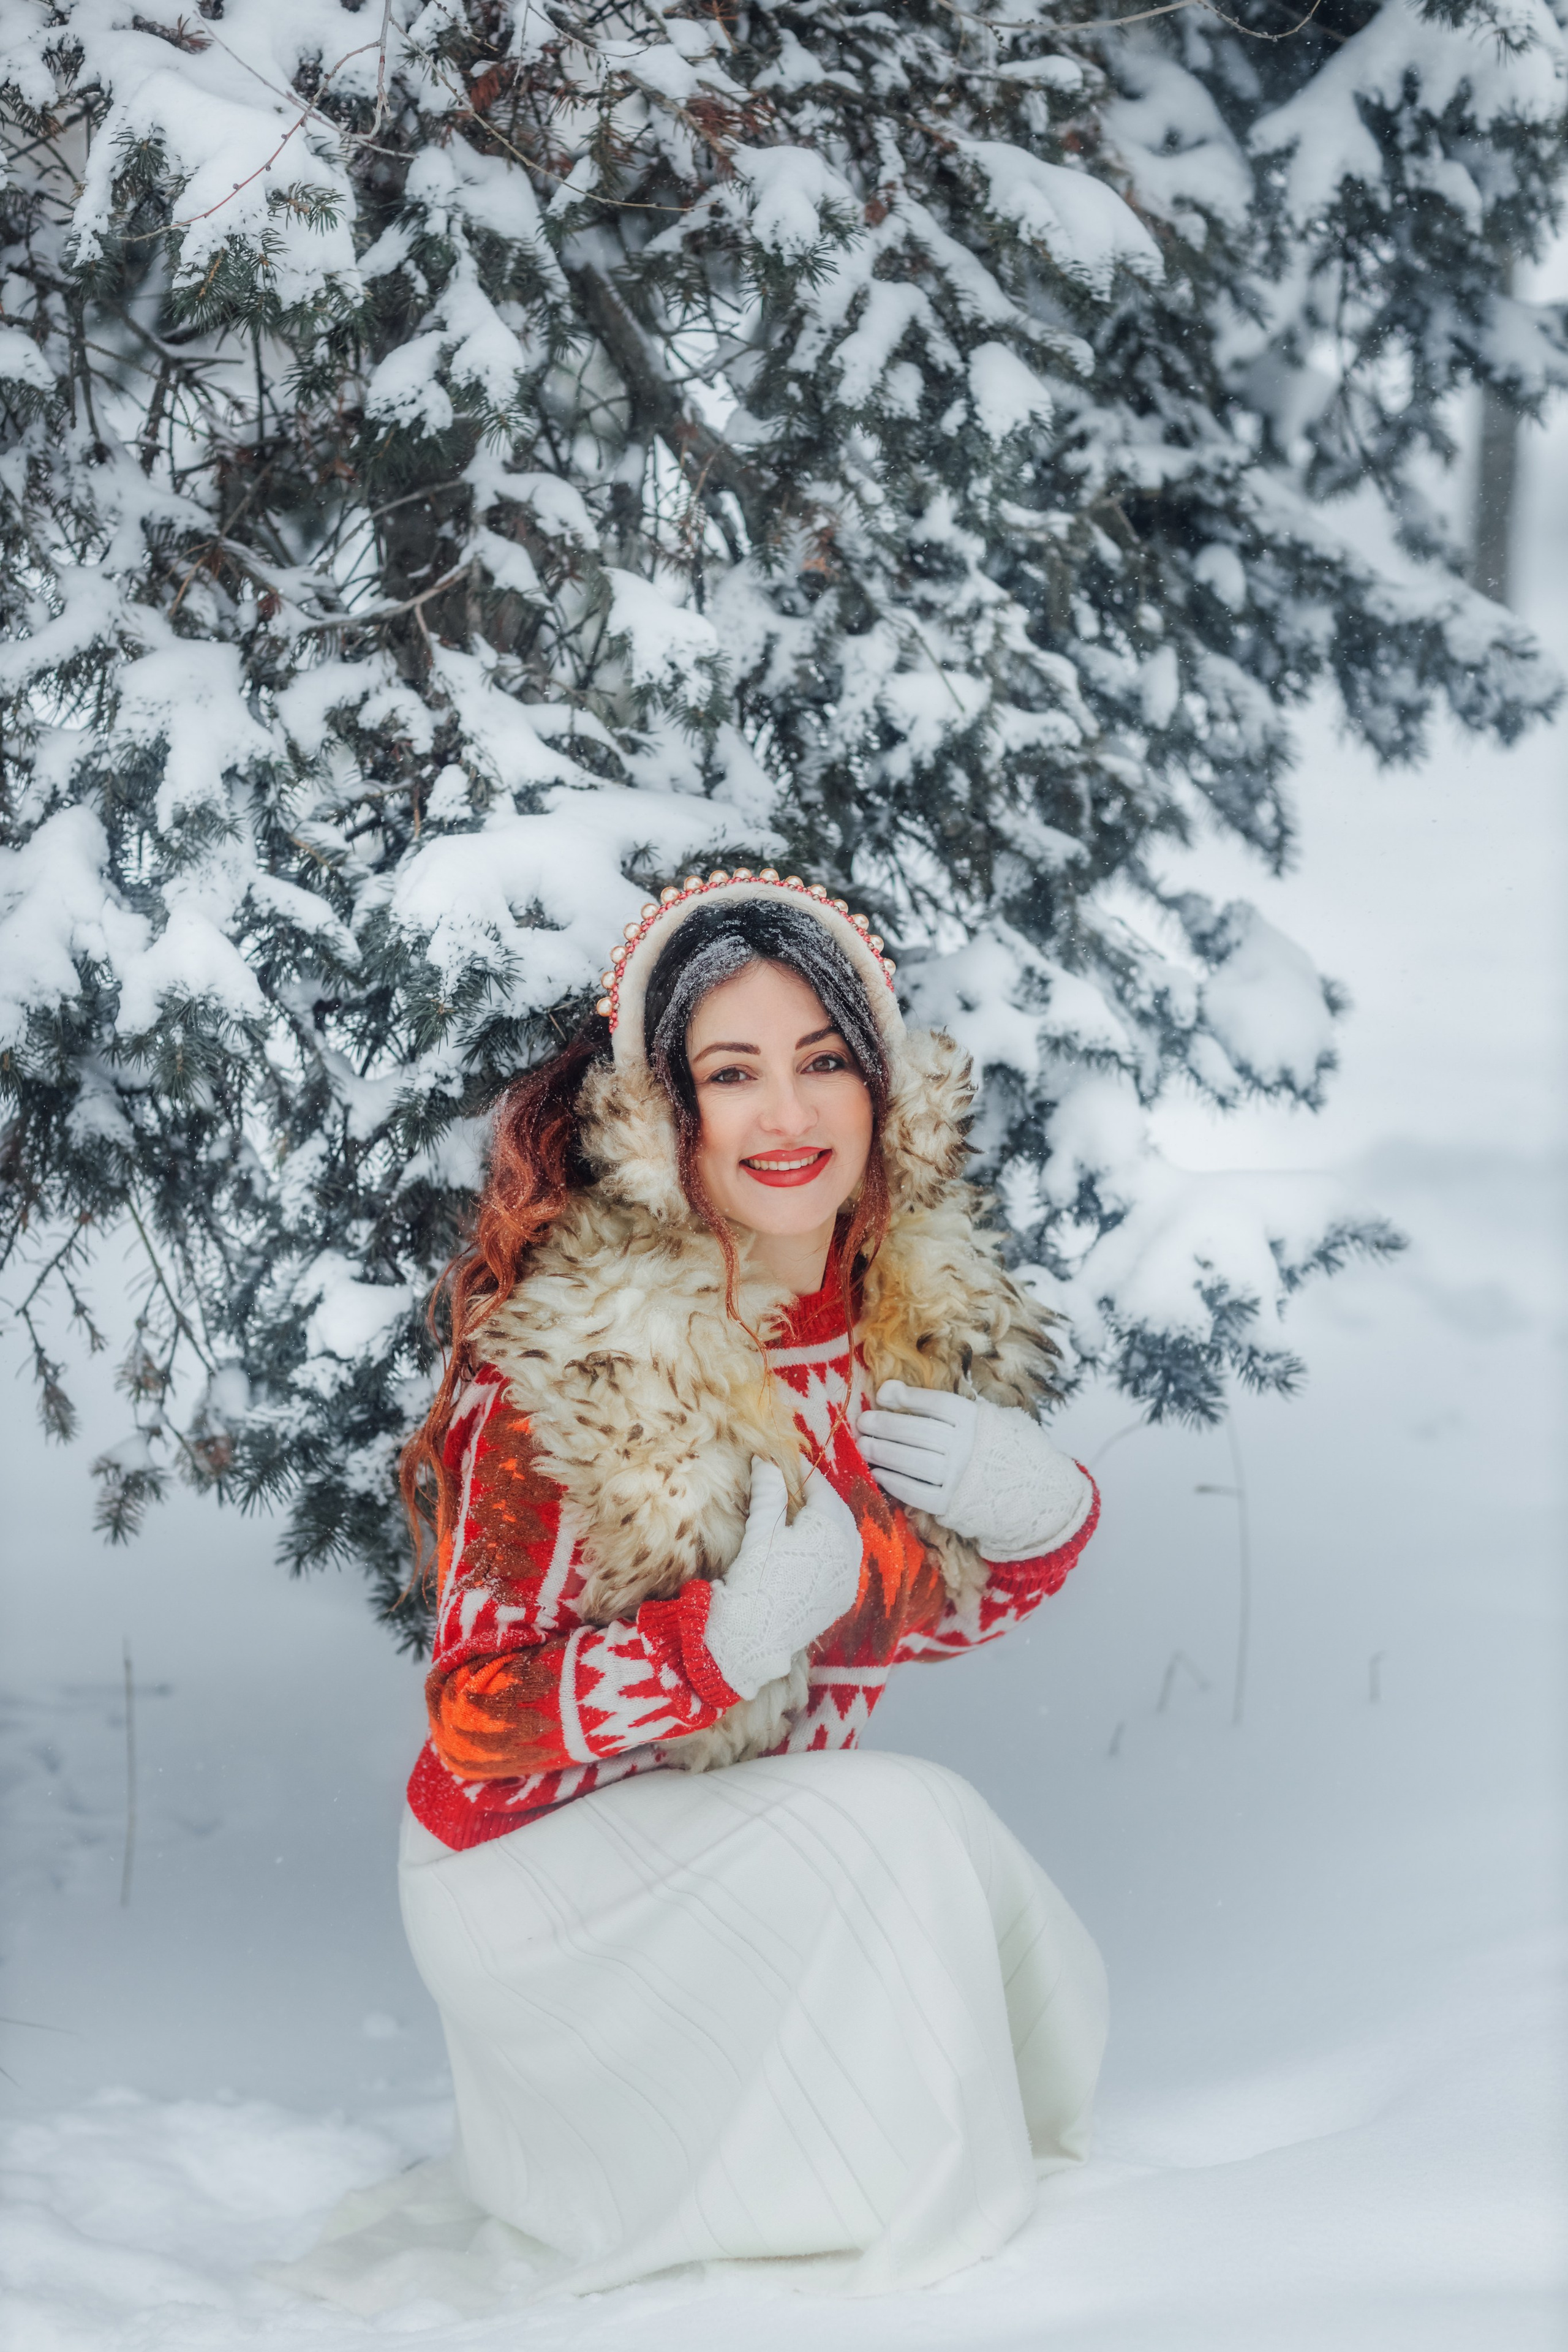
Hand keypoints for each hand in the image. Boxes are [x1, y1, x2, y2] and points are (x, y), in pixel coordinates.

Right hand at [701, 1459, 863, 1700]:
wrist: (757, 1637)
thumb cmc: (756, 1579)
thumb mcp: (760, 1530)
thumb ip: (768, 1491)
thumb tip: (766, 1460)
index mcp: (831, 1527)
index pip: (821, 1488)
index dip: (803, 1473)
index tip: (787, 1461)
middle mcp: (849, 1549)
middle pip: (837, 1510)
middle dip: (818, 1496)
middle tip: (794, 1486)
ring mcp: (849, 1575)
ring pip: (845, 1535)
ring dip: (828, 1521)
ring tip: (804, 1514)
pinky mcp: (844, 1596)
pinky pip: (844, 1562)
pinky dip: (831, 1548)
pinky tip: (812, 1548)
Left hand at [855, 1382, 977, 1516]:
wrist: (1015, 1484)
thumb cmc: (981, 1441)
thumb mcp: (967, 1414)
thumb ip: (928, 1402)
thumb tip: (886, 1390)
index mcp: (975, 1420)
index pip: (937, 1404)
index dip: (907, 1398)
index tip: (882, 1395)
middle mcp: (967, 1447)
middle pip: (920, 1432)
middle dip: (886, 1426)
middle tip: (863, 1422)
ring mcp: (959, 1477)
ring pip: (914, 1462)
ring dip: (884, 1453)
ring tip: (864, 1446)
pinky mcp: (951, 1503)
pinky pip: (917, 1493)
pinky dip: (894, 1482)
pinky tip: (878, 1473)